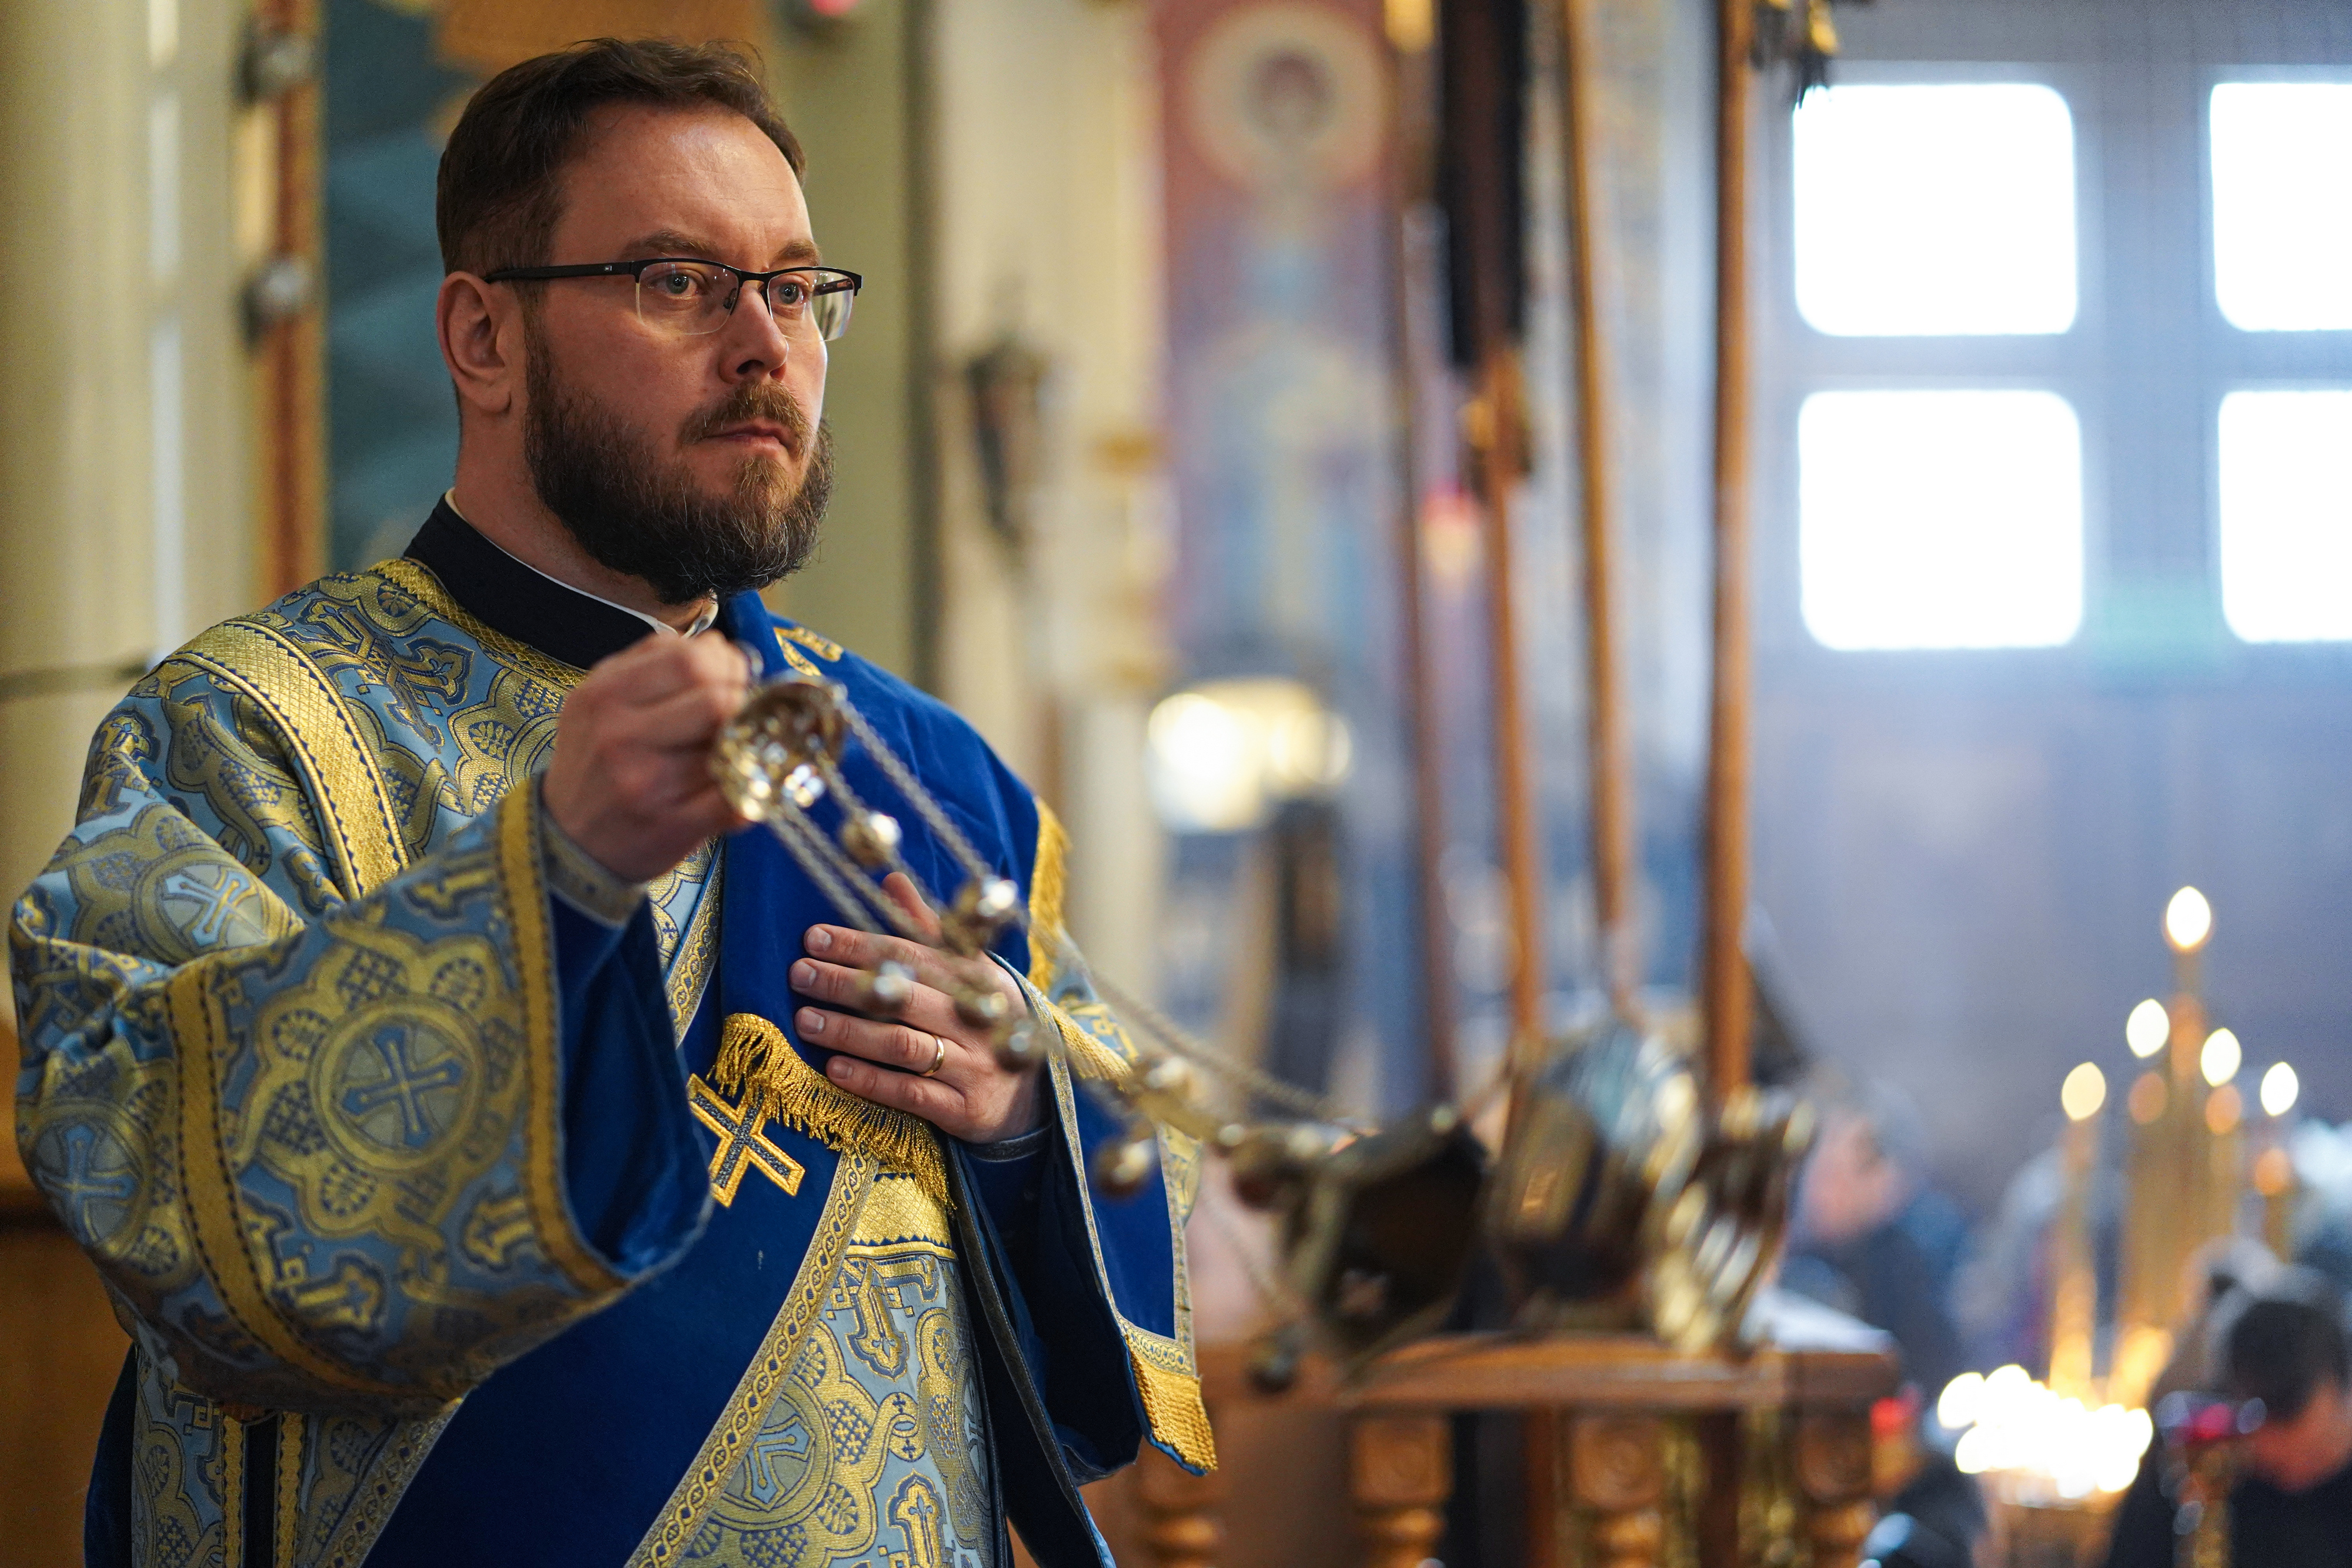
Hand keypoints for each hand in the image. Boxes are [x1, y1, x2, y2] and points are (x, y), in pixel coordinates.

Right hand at [543, 633, 753, 882]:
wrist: (568, 842)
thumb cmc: (595, 765)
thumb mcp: (599, 702)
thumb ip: (651, 666)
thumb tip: (718, 649)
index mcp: (604, 695)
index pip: (689, 658)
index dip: (724, 662)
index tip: (730, 673)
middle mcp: (620, 735)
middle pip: (715, 697)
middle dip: (738, 699)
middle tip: (736, 710)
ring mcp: (647, 782)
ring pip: (730, 743)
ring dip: (741, 743)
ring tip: (727, 746)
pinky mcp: (673, 824)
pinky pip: (737, 794)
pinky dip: (749, 785)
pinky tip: (734, 782)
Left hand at [791, 873, 1041, 1143]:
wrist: (1032, 1096)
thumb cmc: (985, 1023)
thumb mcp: (970, 974)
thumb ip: (929, 930)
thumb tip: (891, 880)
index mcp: (976, 979)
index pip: (913, 954)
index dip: (862, 944)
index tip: (815, 937)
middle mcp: (976, 1020)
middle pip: (905, 996)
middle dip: (848, 984)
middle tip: (800, 974)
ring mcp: (972, 1066)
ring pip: (903, 1044)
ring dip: (850, 1032)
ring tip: (806, 1021)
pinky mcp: (963, 1110)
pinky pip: (911, 1093)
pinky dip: (870, 1080)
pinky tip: (834, 1068)